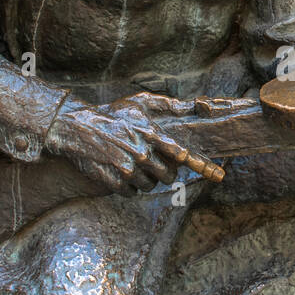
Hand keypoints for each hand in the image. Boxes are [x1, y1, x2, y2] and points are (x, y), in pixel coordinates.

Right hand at [43, 92, 218, 193]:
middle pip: (169, 175)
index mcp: (150, 133)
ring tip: (132, 162)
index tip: (219, 174)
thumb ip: (168, 105)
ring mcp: (127, 169)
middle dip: (164, 171)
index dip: (202, 165)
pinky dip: (129, 186)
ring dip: (146, 178)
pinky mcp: (114, 182)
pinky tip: (119, 171)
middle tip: (152, 161)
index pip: (182, 153)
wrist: (76, 127)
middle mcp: (141, 152)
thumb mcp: (140, 102)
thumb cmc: (112, 114)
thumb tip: (197, 104)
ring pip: (151, 185)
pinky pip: (132, 193)